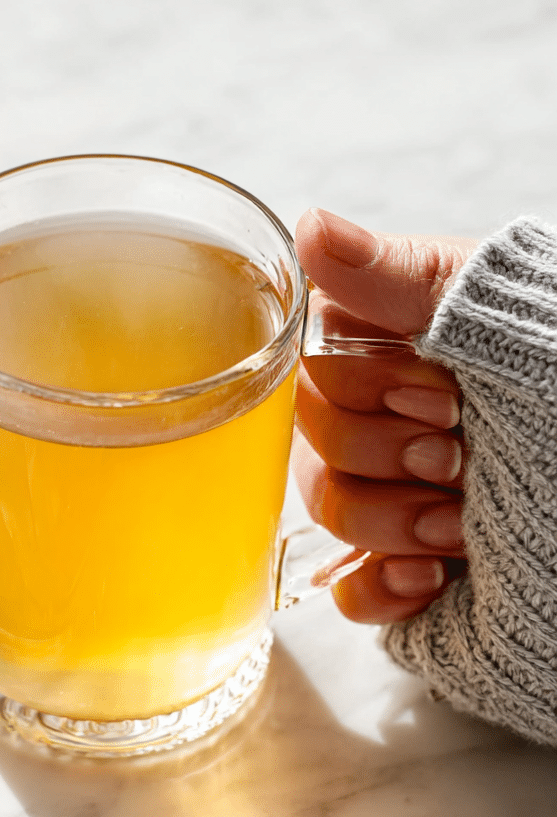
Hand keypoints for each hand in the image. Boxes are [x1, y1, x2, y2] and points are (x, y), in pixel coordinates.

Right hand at [293, 209, 475, 623]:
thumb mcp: (505, 329)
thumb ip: (399, 279)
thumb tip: (312, 226)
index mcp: (416, 353)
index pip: (316, 361)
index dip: (358, 385)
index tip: (437, 391)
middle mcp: (401, 421)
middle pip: (311, 438)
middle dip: (378, 452)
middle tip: (456, 456)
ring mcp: (402, 500)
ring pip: (325, 510)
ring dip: (387, 520)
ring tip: (459, 523)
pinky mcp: (408, 573)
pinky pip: (347, 590)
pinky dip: (376, 588)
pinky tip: (430, 577)